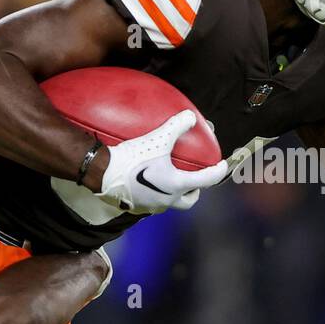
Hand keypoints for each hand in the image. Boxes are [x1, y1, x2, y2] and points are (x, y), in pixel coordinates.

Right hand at [96, 110, 227, 213]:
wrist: (102, 173)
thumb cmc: (132, 158)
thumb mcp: (157, 139)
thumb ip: (176, 127)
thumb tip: (190, 116)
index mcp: (177, 185)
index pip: (206, 181)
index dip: (217, 172)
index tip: (222, 166)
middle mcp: (167, 200)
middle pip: (189, 201)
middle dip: (195, 191)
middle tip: (195, 180)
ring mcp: (152, 206)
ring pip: (170, 203)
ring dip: (175, 193)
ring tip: (171, 179)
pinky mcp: (136, 207)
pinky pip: (152, 202)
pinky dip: (156, 193)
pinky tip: (149, 182)